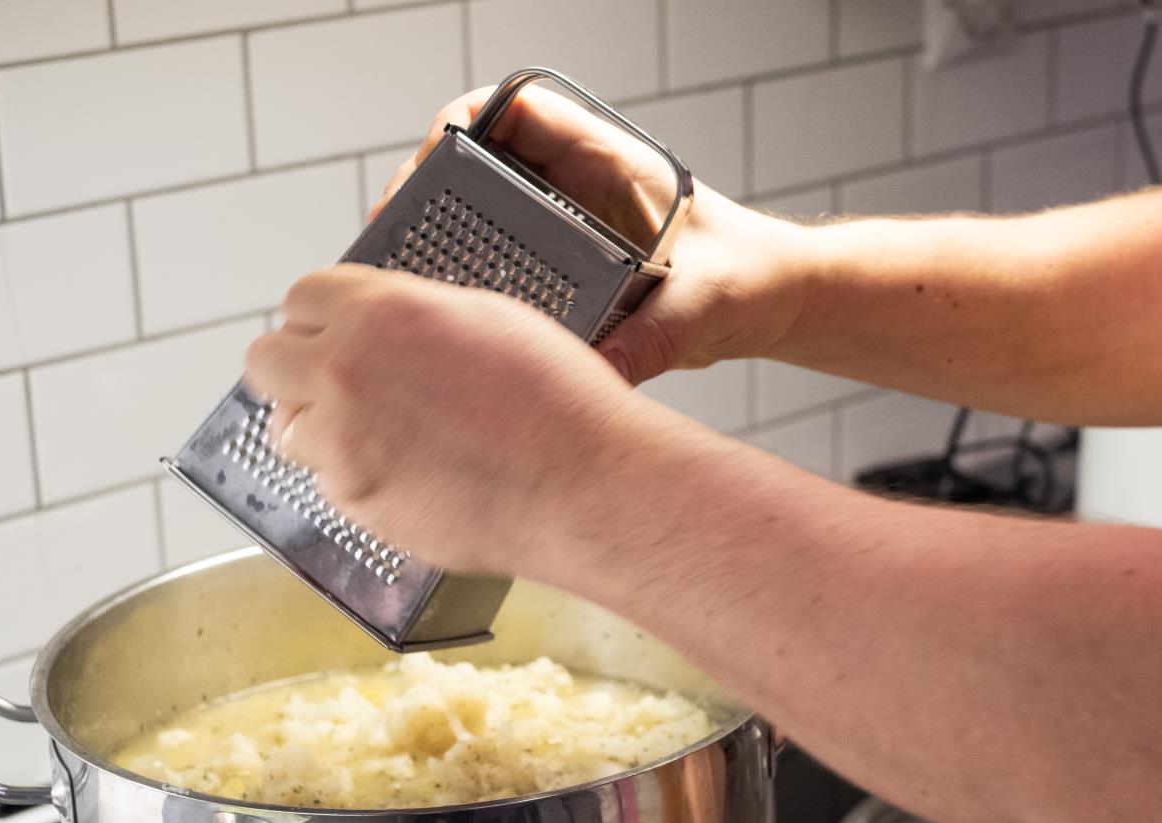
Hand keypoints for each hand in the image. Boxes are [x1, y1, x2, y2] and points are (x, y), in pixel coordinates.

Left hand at [245, 264, 689, 576]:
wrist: (586, 486)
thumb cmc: (560, 403)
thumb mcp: (490, 317)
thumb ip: (414, 313)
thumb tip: (381, 323)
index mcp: (381, 312)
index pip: (302, 297)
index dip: (323, 316)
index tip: (337, 332)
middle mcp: (346, 372)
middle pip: (266, 360)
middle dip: (296, 369)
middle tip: (337, 383)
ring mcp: (343, 443)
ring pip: (287, 429)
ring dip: (321, 429)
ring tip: (382, 437)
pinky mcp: (356, 502)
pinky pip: (327, 484)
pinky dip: (357, 480)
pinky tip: (413, 474)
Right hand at [372, 84, 818, 383]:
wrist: (771, 301)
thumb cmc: (749, 278)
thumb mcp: (704, 306)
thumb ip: (656, 337)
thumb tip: (603, 372)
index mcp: (608, 161)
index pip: (513, 111)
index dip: (458, 130)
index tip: (427, 170)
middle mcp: (575, 185)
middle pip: (474, 160)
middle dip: (425, 189)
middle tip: (390, 238)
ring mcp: (562, 223)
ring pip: (475, 210)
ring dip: (435, 236)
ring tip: (398, 281)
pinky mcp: (560, 266)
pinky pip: (495, 257)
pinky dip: (462, 278)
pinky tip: (439, 315)